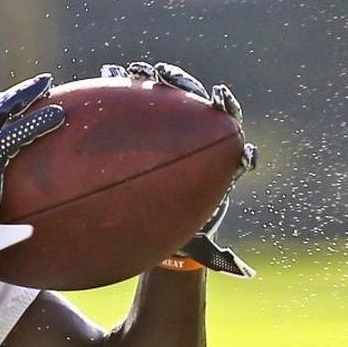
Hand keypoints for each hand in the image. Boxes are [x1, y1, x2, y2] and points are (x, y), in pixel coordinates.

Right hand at [103, 61, 259, 277]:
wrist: (163, 221)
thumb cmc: (184, 235)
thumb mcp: (197, 245)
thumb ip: (216, 256)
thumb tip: (244, 274)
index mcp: (218, 159)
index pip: (226, 126)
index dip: (225, 110)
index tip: (219, 104)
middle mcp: (198, 138)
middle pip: (193, 102)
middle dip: (183, 88)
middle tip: (166, 80)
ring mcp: (172, 128)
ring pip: (165, 97)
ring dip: (151, 83)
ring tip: (134, 71)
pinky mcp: (147, 125)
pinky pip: (134, 104)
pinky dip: (122, 92)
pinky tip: (103, 80)